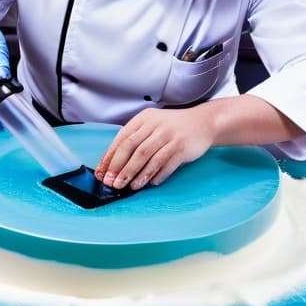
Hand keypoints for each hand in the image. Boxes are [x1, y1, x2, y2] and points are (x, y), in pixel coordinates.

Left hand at [94, 107, 214, 189]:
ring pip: (149, 157)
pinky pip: (166, 164)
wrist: (204, 122)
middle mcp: (156, 126)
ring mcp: (170, 136)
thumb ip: (135, 139)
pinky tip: (150, 183)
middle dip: (120, 168)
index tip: (102, 173)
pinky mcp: (182, 148)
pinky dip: (156, 175)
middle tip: (112, 183)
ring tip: (129, 186)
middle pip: (133, 149)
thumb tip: (114, 163)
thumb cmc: (173, 127)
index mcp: (144, 119)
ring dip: (136, 174)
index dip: (110, 158)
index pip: (122, 139)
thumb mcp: (152, 124)